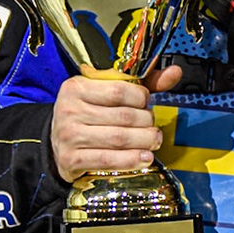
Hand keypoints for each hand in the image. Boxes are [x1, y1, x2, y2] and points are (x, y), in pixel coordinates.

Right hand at [48, 64, 181, 182]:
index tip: (146, 103)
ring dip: (145, 141)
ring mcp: (68, 135)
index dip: (141, 98)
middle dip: (147, 122)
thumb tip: (175, 72)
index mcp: (76, 87)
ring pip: (119, 138)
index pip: (119, 91)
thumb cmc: (91, 114)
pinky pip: (108, 160)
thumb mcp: (110, 93)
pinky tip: (144, 158)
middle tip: (152, 126)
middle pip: (124, 117)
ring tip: (154, 141)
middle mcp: (68, 110)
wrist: (58, 143)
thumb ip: (144, 83)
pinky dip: (131, 160)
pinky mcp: (70, 159)